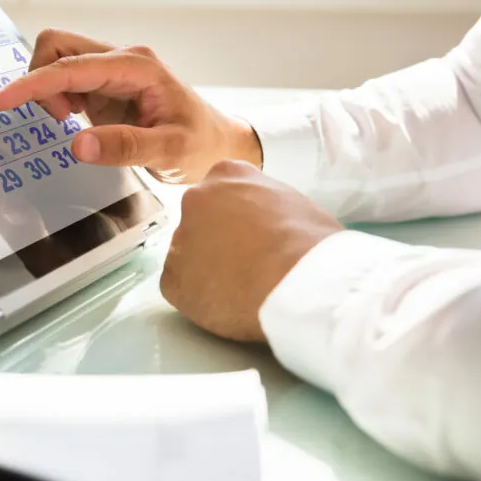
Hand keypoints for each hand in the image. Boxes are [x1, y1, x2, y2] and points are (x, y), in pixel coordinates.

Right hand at [0, 30, 261, 182]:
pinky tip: (72, 121)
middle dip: (40, 82)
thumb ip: (125, 147)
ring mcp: (110, 71)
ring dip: (47, 91)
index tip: (0, 102)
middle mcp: (120, 60)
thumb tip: (77, 144)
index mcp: (136, 66)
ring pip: (56, 60)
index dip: (31, 84)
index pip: (70, 67)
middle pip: (57, 47)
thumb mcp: (170, 151)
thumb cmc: (200, 145)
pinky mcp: (104, 86)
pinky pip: (63, 79)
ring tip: (69, 122)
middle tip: (60, 120)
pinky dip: (54, 98)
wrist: (217, 145)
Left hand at [160, 160, 342, 341]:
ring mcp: (178, 240)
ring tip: (241, 289)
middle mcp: (194, 200)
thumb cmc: (310, 243)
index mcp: (227, 175)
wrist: (297, 282)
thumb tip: (264, 223)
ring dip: (207, 271)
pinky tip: (228, 305)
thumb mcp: (294, 204)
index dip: (236, 219)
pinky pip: (182, 289)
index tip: (250, 237)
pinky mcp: (171, 279)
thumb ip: (264, 205)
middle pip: (200, 223)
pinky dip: (200, 299)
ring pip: (188, 257)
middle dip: (217, 243)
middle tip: (245, 264)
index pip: (221, 193)